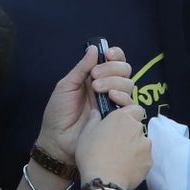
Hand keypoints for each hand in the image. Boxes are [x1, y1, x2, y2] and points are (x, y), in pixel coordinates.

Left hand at [38, 44, 133, 163]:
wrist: (57, 140)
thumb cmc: (58, 113)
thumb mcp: (66, 86)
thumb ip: (82, 68)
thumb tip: (94, 48)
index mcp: (96, 78)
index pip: (115, 61)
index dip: (116, 55)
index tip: (108, 54)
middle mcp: (108, 88)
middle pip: (125, 71)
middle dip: (113, 69)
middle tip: (95, 77)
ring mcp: (114, 103)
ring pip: (129, 85)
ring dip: (115, 82)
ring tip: (97, 90)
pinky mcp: (119, 118)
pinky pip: (131, 104)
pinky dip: (123, 97)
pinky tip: (111, 98)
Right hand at [75, 103, 150, 189]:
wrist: (104, 180)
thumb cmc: (92, 155)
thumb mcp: (86, 134)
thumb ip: (94, 120)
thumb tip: (97, 113)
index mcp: (122, 117)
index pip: (135, 108)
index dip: (130, 113)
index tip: (121, 121)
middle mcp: (137, 128)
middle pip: (137, 127)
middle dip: (129, 133)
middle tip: (115, 143)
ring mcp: (145, 145)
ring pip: (141, 143)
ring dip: (133, 147)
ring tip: (119, 158)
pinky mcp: (149, 161)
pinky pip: (143, 158)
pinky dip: (136, 161)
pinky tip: (124, 168)